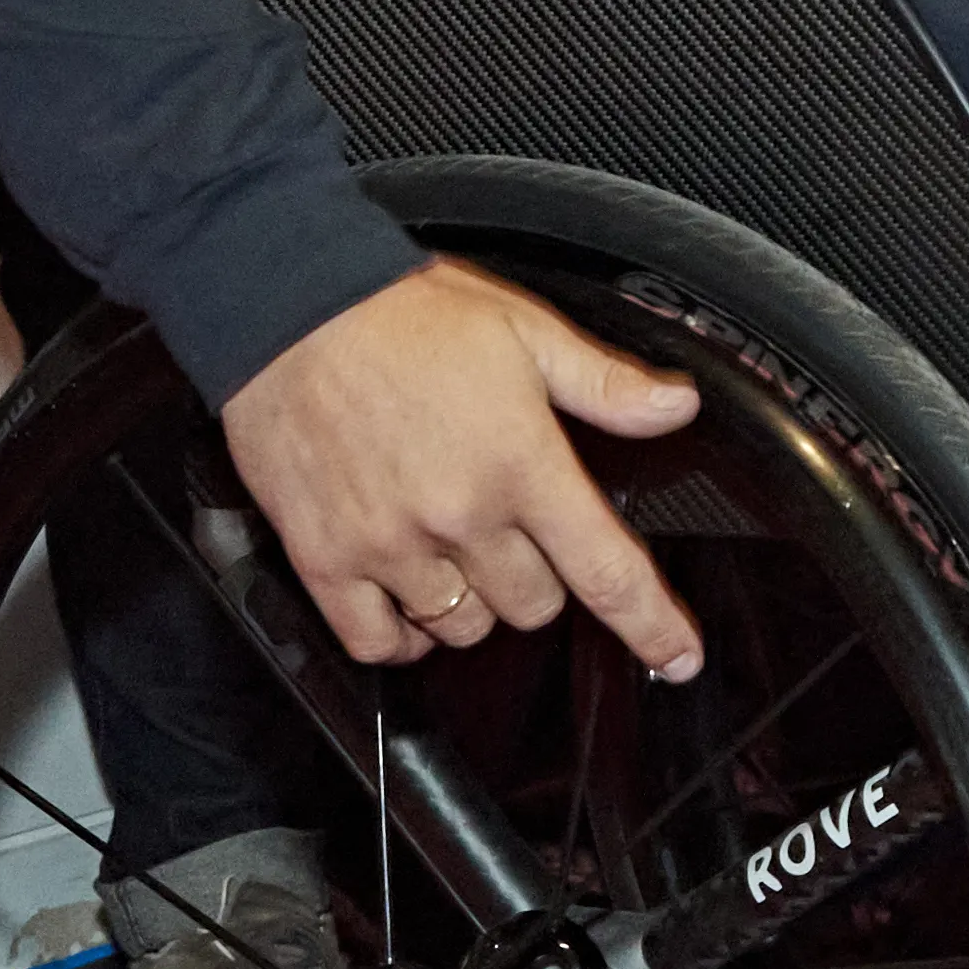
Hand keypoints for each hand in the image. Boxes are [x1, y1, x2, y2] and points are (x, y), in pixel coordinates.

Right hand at [217, 259, 707, 676]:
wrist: (289, 310)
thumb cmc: (407, 317)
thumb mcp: (528, 333)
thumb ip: (607, 384)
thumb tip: (677, 407)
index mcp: (522, 465)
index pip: (606, 572)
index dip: (653, 626)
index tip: (679, 658)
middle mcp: (460, 517)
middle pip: (534, 607)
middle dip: (543, 580)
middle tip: (518, 533)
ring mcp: (389, 545)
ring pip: (463, 628)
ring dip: (476, 605)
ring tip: (462, 554)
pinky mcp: (324, 558)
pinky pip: (376, 640)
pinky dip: (403, 635)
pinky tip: (411, 602)